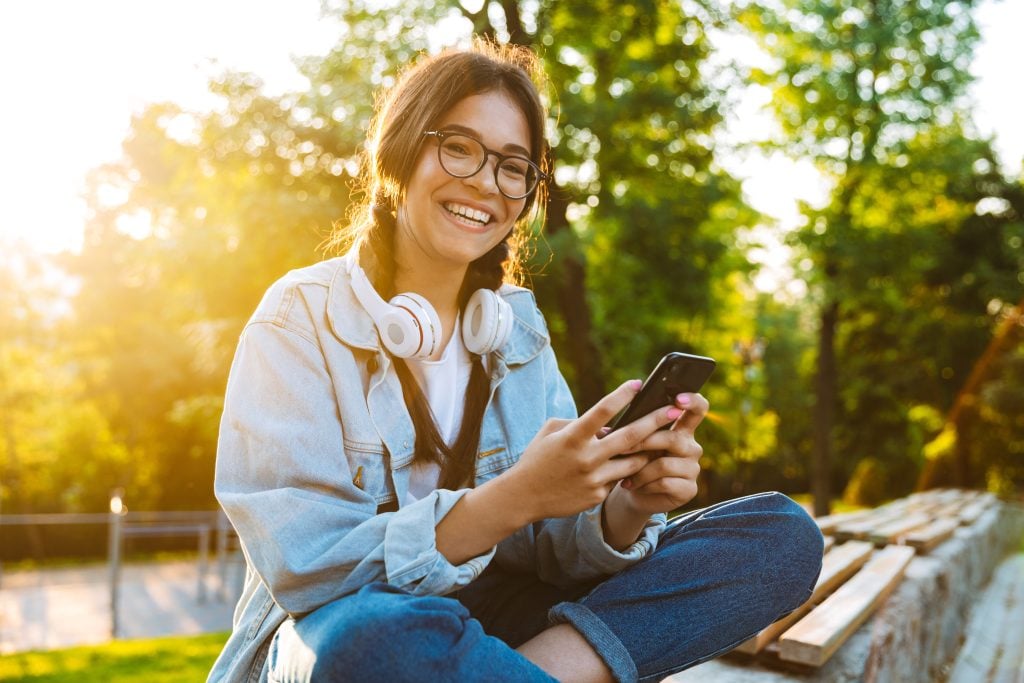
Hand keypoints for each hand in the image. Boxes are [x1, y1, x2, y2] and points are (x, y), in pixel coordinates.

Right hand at [502, 380, 682, 522]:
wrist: (524, 497)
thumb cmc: (538, 458)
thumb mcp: (551, 432)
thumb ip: (578, 423)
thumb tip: (607, 424)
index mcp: (572, 437)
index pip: (602, 411)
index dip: (622, 395)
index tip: (639, 384)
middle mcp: (586, 457)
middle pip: (630, 436)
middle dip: (656, 421)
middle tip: (675, 409)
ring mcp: (594, 479)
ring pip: (633, 462)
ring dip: (646, 451)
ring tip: (657, 441)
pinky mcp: (597, 496)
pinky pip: (617, 480)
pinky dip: (619, 472)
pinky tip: (614, 470)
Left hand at [609, 392, 708, 516]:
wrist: (634, 491)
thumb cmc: (633, 460)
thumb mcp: (634, 441)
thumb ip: (634, 429)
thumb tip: (611, 428)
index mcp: (682, 429)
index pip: (697, 409)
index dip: (692, 401)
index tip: (678, 399)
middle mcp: (691, 447)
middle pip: (672, 438)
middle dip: (644, 442)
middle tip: (622, 448)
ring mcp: (693, 469)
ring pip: (664, 464)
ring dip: (640, 470)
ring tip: (624, 474)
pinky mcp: (689, 489)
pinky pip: (665, 483)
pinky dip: (644, 484)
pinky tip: (632, 485)